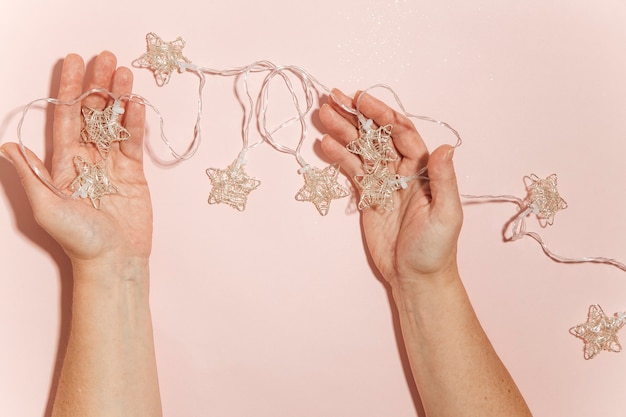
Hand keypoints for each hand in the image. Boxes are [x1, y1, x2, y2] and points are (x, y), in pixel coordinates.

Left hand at [1, 51, 150, 265]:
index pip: (65, 117)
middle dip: (98, 85)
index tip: (75, 63)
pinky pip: (134, 143)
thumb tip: (8, 145)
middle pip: (92, 114)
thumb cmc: (79, 240)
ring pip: (115, 123)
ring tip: (125, 74)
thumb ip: (32, 175)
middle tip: (107, 58)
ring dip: (120, 98)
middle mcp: (87, 159)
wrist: (114, 262)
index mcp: (63, 163)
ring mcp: (112, 165)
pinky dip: (137, 123)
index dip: (69, 89)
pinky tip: (137, 103)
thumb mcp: (48, 207)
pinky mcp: (134, 174)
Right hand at [319, 89, 461, 284]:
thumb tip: (446, 147)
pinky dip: (339, 156)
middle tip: (334, 98)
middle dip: (357, 116)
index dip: (382, 115)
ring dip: (344, 131)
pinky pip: (352, 170)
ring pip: (361, 149)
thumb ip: (444, 181)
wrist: (415, 277)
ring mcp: (383, 182)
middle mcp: (403, 170)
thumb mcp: (446, 215)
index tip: (362, 101)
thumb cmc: (436, 249)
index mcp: (424, 169)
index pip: (402, 133)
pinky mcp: (368, 196)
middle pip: (378, 135)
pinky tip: (325, 143)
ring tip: (323, 114)